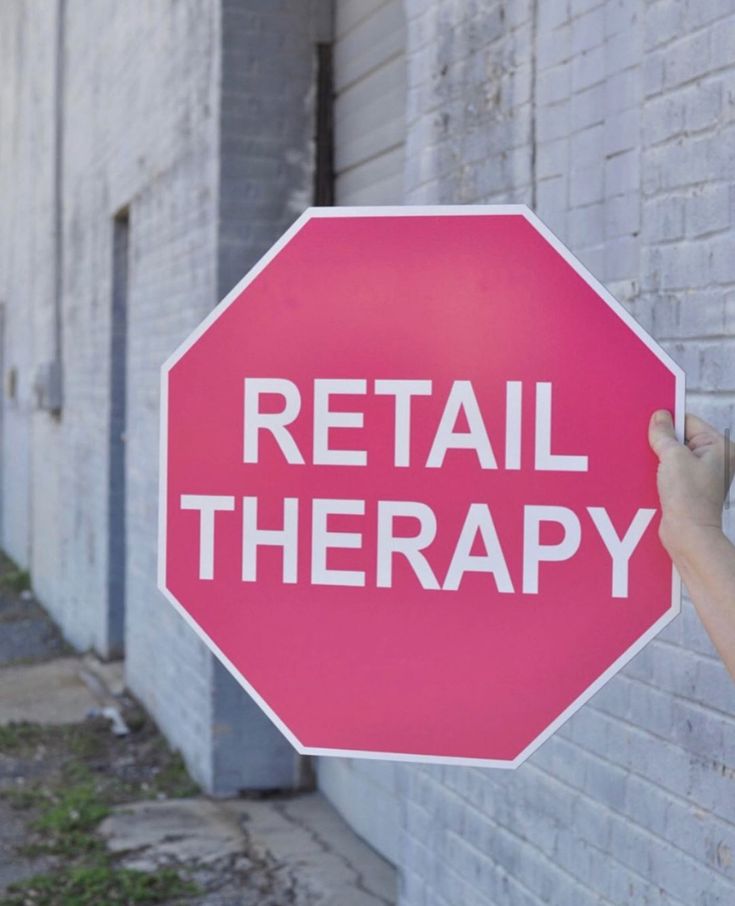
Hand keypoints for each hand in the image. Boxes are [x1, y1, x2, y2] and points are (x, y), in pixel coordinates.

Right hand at [648, 410, 733, 557]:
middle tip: (647, 445)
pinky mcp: (690, 488)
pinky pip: (671, 471)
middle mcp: (715, 460)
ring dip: (659, 457)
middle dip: (662, 441)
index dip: (669, 422)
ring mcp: (703, 475)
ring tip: (650, 464)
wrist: (688, 535)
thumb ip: (664, 434)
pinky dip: (659, 471)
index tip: (650, 423)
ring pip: (674, 455)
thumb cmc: (689, 498)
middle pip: (681, 438)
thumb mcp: (673, 458)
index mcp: (720, 447)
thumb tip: (660, 416)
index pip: (690, 421)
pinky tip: (651, 476)